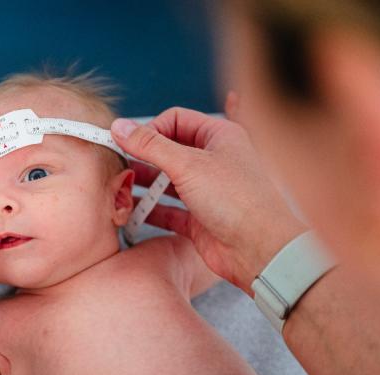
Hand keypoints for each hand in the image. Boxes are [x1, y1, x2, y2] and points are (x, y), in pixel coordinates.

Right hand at [111, 94, 305, 294]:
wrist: (260, 249)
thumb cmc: (237, 200)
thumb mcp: (188, 164)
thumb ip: (150, 145)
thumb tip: (121, 127)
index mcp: (219, 136)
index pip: (176, 120)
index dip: (150, 129)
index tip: (127, 142)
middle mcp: (214, 161)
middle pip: (168, 151)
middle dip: (143, 158)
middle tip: (119, 164)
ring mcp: (206, 191)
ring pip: (167, 182)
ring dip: (144, 185)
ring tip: (121, 187)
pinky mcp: (199, 219)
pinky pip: (168, 211)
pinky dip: (150, 211)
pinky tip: (132, 212)